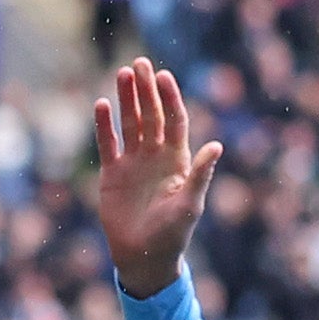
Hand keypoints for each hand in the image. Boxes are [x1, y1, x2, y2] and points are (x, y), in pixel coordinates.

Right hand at [89, 56, 222, 296]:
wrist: (143, 256)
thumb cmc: (173, 234)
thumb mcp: (190, 205)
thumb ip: (201, 174)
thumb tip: (217, 146)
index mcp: (178, 160)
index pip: (174, 121)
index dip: (170, 98)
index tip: (163, 76)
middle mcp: (156, 155)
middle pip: (151, 115)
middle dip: (146, 90)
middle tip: (139, 63)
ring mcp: (133, 162)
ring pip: (130, 123)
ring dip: (126, 99)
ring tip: (122, 74)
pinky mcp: (112, 174)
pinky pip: (108, 143)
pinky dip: (104, 125)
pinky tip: (101, 105)